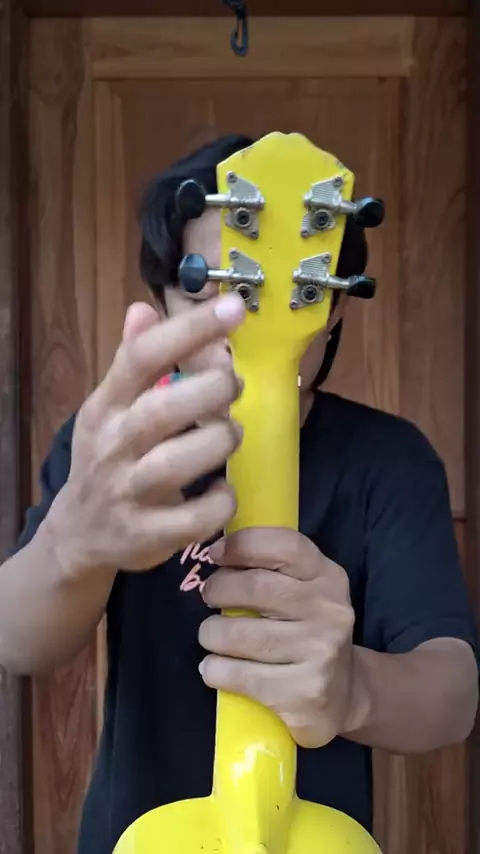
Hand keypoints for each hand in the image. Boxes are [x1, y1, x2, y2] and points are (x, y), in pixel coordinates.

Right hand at [48, 295, 245, 577]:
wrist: (79, 534)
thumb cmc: (110, 458)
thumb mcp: (111, 408)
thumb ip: (133, 362)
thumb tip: (143, 309)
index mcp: (105, 407)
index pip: (141, 358)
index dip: (189, 330)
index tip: (233, 308)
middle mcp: (112, 446)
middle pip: (162, 410)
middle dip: (212, 391)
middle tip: (234, 386)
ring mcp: (127, 493)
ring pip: (177, 463)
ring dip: (219, 441)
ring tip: (230, 433)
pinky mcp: (147, 536)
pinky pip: (194, 518)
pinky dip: (220, 501)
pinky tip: (223, 489)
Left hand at [199, 528, 367, 747]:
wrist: (345, 695)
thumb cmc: (309, 631)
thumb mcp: (308, 591)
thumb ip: (274, 566)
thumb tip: (219, 546)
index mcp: (329, 578)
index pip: (286, 545)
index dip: (244, 544)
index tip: (216, 553)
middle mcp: (329, 612)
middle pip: (255, 587)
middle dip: (218, 589)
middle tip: (210, 597)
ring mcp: (318, 654)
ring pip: (237, 634)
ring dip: (210, 633)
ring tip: (212, 636)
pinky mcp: (302, 694)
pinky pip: (236, 674)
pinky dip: (213, 669)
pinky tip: (215, 668)